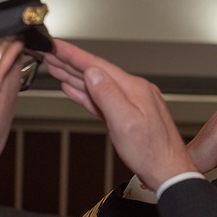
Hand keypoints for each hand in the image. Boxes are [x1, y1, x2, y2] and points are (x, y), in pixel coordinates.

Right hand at [42, 39, 195, 190]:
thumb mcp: (124, 123)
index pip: (97, 65)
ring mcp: (133, 102)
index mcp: (134, 88)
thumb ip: (107, 95)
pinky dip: (87, 93)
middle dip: (70, 62)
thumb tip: (92, 73)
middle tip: (48, 54)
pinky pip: (103, 98)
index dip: (73, 55)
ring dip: (76, 76)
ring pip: (98, 84)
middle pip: (96, 71)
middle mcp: (135, 91)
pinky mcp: (130, 114)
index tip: (56, 46)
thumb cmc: (151, 152)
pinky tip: (75, 89)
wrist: (168, 171)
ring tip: (56, 68)